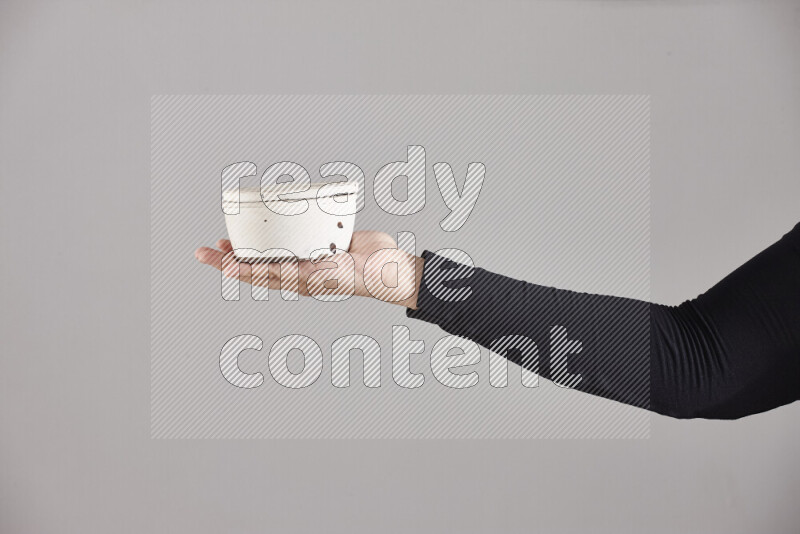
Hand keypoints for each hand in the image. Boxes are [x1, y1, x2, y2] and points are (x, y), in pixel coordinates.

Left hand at [194, 231, 423, 307]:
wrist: (384, 265)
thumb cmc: (354, 277)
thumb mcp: (319, 275)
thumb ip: (291, 272)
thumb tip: (258, 271)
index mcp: (294, 281)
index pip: (254, 273)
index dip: (230, 265)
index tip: (209, 254)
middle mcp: (298, 269)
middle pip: (258, 262)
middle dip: (233, 255)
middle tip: (211, 246)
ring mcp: (310, 254)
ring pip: (274, 249)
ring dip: (253, 243)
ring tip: (234, 236)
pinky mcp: (323, 239)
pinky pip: (297, 233)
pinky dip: (282, 226)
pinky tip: (275, 219)